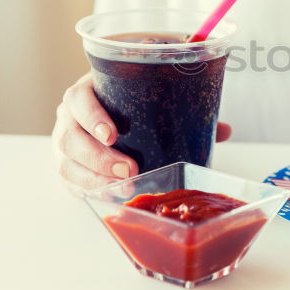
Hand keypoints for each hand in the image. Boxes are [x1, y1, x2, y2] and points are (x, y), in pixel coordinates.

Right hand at [52, 73, 231, 193]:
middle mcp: (68, 118)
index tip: (113, 134)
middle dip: (97, 157)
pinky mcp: (68, 166)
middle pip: (70, 138)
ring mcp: (65, 144)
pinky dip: (88, 191)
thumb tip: (224, 130)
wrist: (105, 108)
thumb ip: (184, 110)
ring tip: (124, 187)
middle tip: (128, 169)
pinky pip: (70, 181)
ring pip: (67, 163)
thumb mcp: (149, 98)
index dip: (92, 117)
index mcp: (85, 93)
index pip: (78, 100)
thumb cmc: (128, 104)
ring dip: (93, 178)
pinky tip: (110, 196)